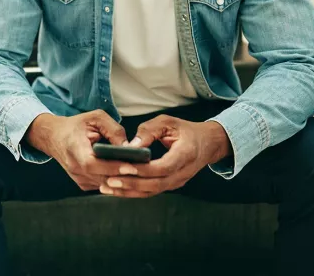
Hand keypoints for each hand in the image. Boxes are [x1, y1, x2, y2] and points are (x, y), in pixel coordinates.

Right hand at [25, 110, 132, 190]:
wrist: (55, 137)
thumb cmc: (76, 125)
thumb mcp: (95, 118)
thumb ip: (113, 129)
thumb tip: (130, 147)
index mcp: (75, 149)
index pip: (93, 164)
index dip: (113, 167)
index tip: (132, 166)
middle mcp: (75, 168)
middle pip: (103, 177)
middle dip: (124, 175)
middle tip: (144, 169)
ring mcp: (78, 178)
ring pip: (105, 184)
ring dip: (121, 180)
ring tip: (139, 171)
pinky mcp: (83, 184)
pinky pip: (102, 185)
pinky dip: (114, 180)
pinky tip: (125, 173)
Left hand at [99, 115, 231, 198]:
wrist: (207, 144)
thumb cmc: (185, 130)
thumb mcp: (168, 122)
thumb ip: (150, 130)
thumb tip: (131, 145)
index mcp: (185, 154)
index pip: (163, 167)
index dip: (143, 169)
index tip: (124, 166)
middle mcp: (183, 172)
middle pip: (156, 184)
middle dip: (131, 183)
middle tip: (109, 180)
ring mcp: (178, 182)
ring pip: (152, 191)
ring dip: (129, 191)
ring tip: (107, 187)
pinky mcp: (171, 185)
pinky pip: (151, 191)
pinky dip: (134, 192)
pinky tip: (117, 189)